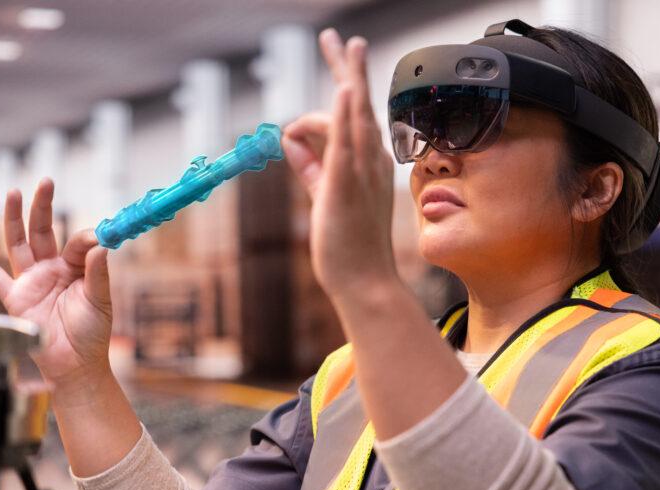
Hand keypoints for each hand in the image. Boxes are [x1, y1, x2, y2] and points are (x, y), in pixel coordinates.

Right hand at [0, 178, 112, 386]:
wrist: (76, 366)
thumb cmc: (92, 335)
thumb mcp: (100, 300)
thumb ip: (97, 272)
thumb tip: (102, 243)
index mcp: (74, 270)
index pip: (75, 242)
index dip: (84, 236)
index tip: (95, 234)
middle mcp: (50, 271)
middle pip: (42, 232)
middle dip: (42, 207)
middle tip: (44, 181)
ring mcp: (31, 283)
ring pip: (18, 244)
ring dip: (14, 219)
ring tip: (13, 193)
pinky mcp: (14, 299)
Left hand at [281, 29, 396, 299]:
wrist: (366, 281)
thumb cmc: (349, 245)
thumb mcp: (325, 196)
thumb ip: (309, 166)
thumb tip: (290, 139)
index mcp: (366, 162)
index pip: (352, 117)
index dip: (338, 96)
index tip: (323, 92)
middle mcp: (370, 161)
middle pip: (359, 103)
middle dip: (349, 67)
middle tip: (342, 37)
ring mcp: (361, 173)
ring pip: (355, 115)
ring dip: (349, 76)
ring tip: (340, 44)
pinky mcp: (346, 187)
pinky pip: (347, 145)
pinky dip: (345, 117)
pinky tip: (344, 92)